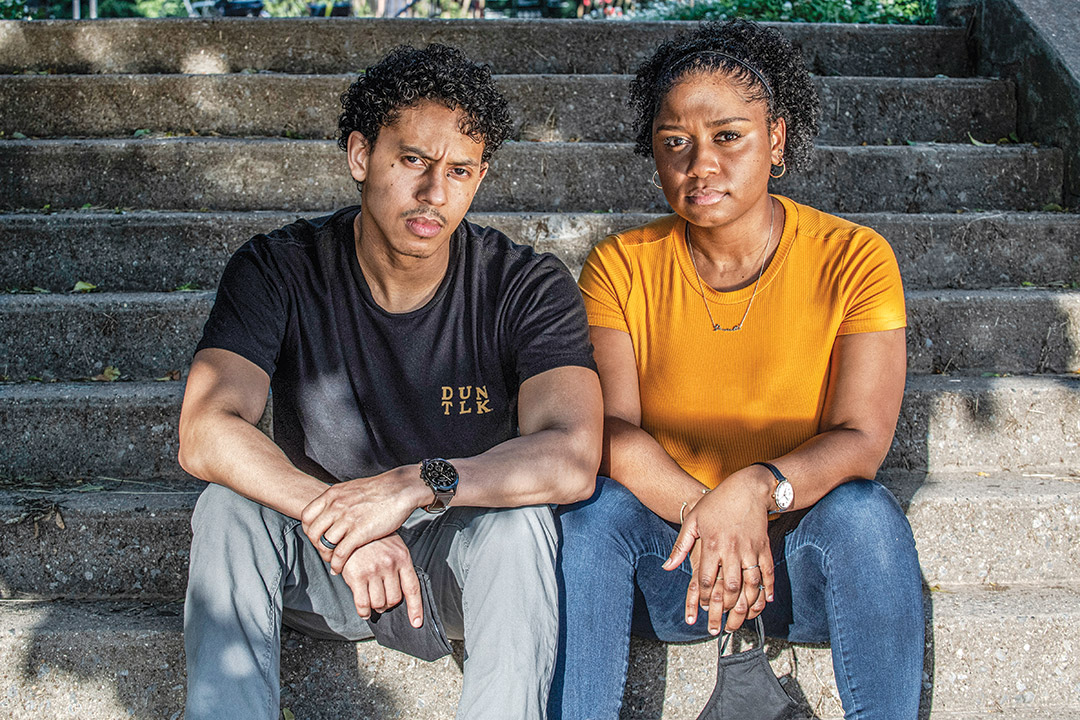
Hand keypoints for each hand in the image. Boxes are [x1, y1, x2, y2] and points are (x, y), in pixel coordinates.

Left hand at [302, 465, 428, 573]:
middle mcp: (336, 506)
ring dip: (326, 556)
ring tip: (333, 561)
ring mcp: (348, 519)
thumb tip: (330, 509)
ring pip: (324, 544)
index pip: (306, 516)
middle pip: (312, 532)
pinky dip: (337, 564)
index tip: (317, 537)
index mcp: (333, 494)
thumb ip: (338, 499)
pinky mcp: (360, 532)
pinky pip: (340, 553)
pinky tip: (339, 568)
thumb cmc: (380, 490)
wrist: (401, 489)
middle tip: (324, 551)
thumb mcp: (352, 488)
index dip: (308, 530)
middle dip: (316, 545)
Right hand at [340, 534, 423, 627]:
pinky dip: (363, 611)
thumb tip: (403, 593)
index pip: (412, 588)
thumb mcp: (393, 547)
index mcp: (402, 558)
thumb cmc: (374, 540)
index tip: (416, 622)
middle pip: (394, 599)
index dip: (415, 608)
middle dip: (388, 604)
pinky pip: (362, 603)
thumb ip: (399, 567)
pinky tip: (363, 610)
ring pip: (379, 603)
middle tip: (383, 601)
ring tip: (372, 601)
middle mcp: (389, 565)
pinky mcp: (356, 576)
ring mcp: (373, 571)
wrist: (351, 528)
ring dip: (376, 607)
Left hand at [663, 467, 774, 633]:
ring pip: (750, 584)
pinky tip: (765, 602)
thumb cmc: (717, 502)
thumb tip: (668, 567)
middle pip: (729, 587)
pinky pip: (768, 573)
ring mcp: (750, 549)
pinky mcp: (764, 547)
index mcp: (711, 544)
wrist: (748, 487)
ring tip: (741, 622)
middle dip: (725, 611)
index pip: (706, 579)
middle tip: (722, 628)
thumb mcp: (693, 520)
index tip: (702, 611)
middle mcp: (731, 550)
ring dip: (747, 606)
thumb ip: (680, 546)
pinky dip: (768, 589)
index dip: (704, 599)